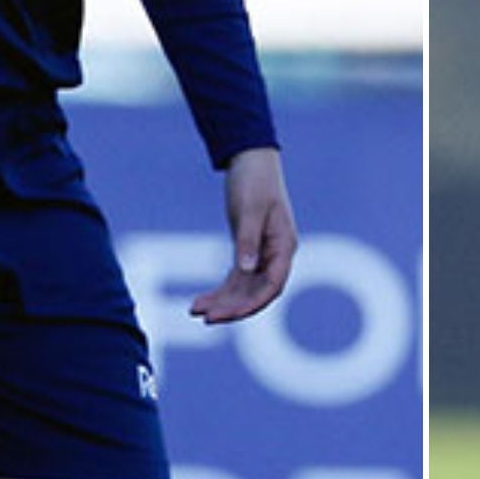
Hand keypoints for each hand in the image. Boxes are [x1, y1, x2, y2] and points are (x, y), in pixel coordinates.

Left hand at [189, 146, 295, 323]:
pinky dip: (219, 291)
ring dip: (223, 303)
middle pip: (257, 292)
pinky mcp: (248, 251)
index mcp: (284, 245)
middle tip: (206, 318)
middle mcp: (277, 255)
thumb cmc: (254, 181)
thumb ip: (248, 240)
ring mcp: (263, 254)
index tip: (230, 314)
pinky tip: (200, 301)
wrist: (250, 159)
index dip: (253, 303)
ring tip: (195, 311)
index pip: (272, 284)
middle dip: (233, 308)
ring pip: (245, 289)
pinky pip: (236, 280)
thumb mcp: (249, 209)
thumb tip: (246, 270)